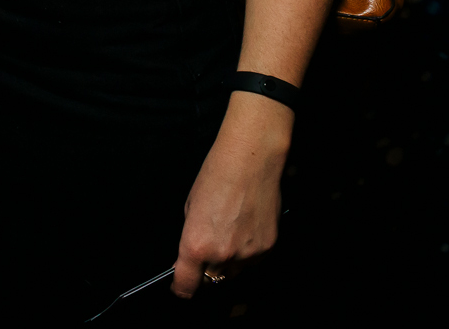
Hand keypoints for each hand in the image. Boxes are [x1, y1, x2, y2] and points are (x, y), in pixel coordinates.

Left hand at [170, 90, 292, 296]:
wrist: (250, 161)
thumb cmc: (216, 177)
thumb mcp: (190, 208)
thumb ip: (190, 238)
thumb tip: (190, 258)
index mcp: (196, 245)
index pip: (186, 285)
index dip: (182, 288)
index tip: (181, 287)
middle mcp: (221, 255)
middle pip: (212, 279)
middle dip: (207, 268)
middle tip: (210, 244)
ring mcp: (247, 254)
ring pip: (234, 271)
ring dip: (229, 260)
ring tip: (230, 230)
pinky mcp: (267, 248)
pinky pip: (253, 260)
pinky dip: (248, 251)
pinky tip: (246, 226)